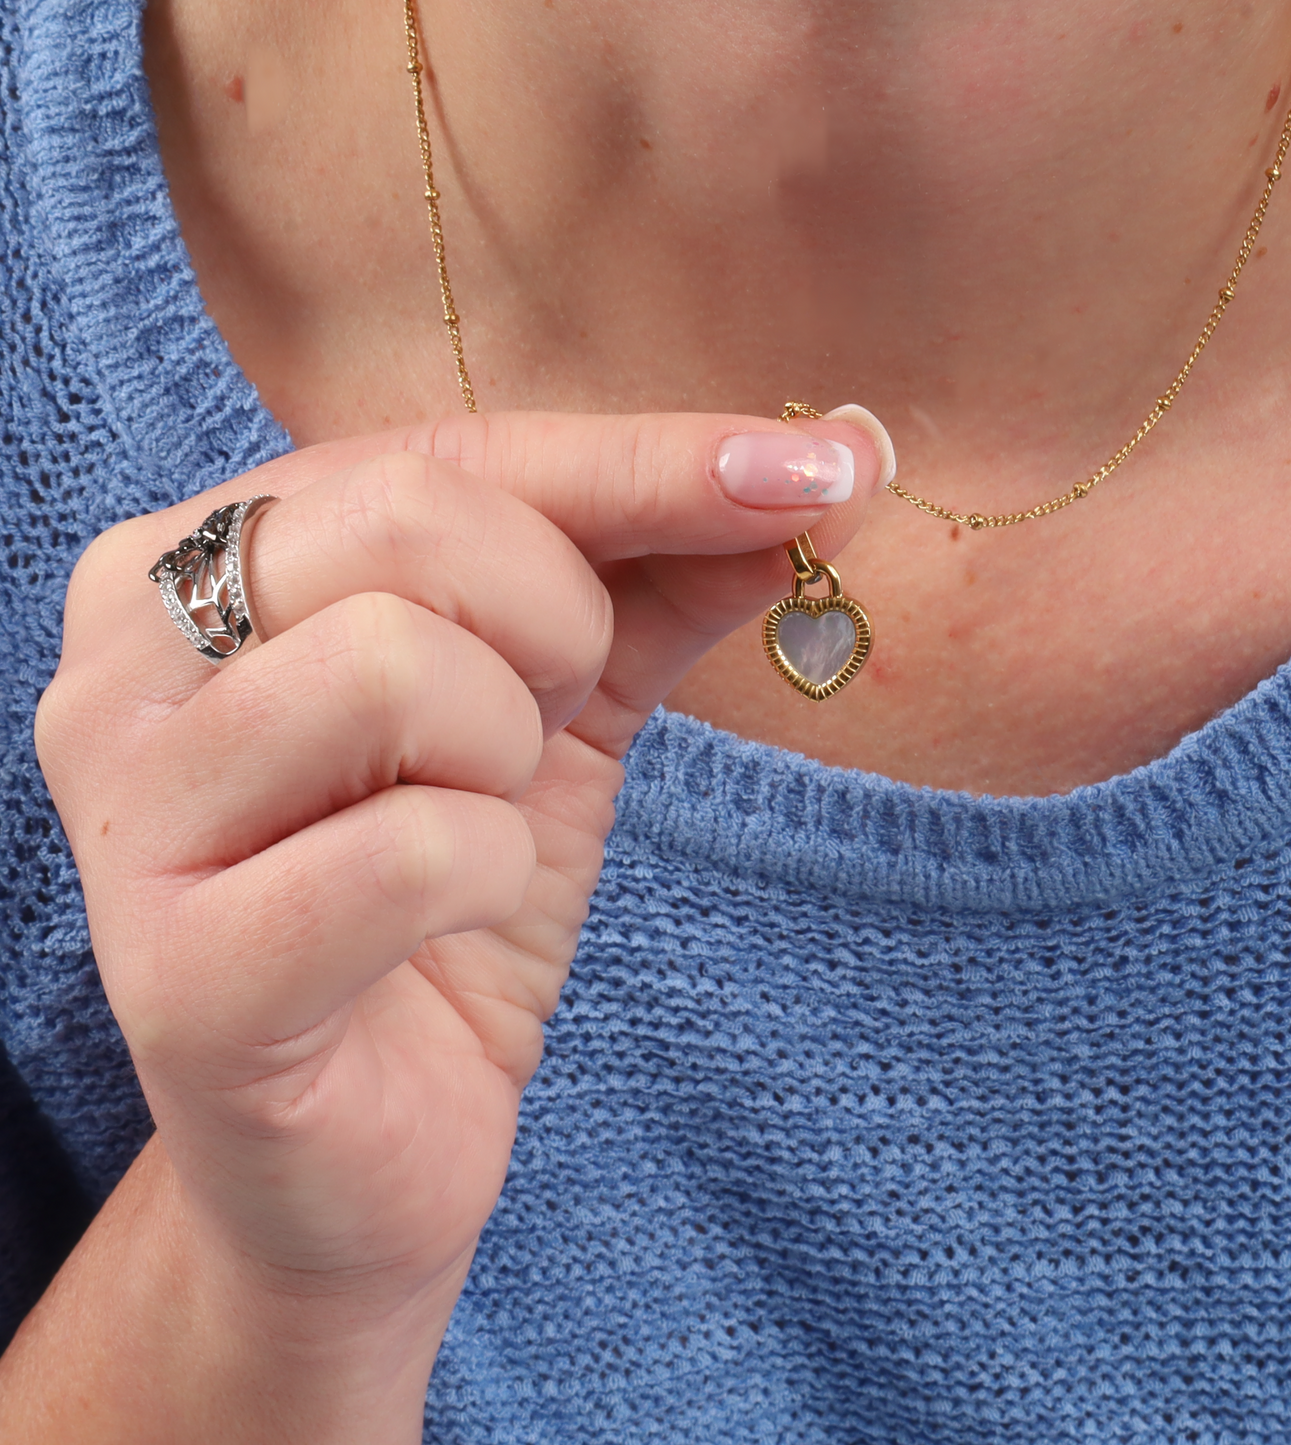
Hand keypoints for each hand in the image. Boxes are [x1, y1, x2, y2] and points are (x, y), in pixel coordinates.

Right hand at [14, 410, 878, 1440]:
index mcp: (199, 558)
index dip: (648, 463)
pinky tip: (448, 926)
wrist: (372, 1136)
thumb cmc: (446, 896)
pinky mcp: (178, 975)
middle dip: (553, 626)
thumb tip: (825, 462)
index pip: (446, 452)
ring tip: (473, 820)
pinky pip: (412, 851)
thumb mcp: (560, 704)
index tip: (819, 468)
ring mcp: (131, 816)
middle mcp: (121, 657)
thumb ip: (655, 574)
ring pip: (395, 667)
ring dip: (506, 756)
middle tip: (541, 724)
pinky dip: (490, 881)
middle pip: (404, 521)